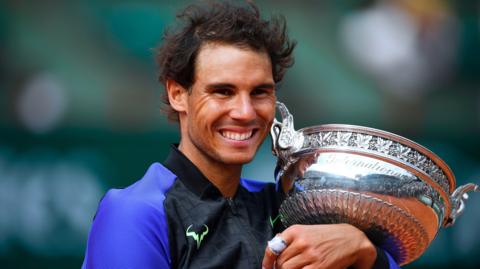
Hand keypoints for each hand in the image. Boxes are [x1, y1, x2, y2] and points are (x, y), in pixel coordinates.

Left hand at [262, 224, 376, 268]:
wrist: (351, 239)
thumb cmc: (326, 236)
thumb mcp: (306, 231)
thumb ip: (290, 238)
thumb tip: (273, 249)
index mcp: (296, 231)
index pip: (273, 247)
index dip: (267, 261)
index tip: (266, 267)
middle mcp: (301, 242)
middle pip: (280, 262)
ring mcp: (310, 255)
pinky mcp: (320, 266)